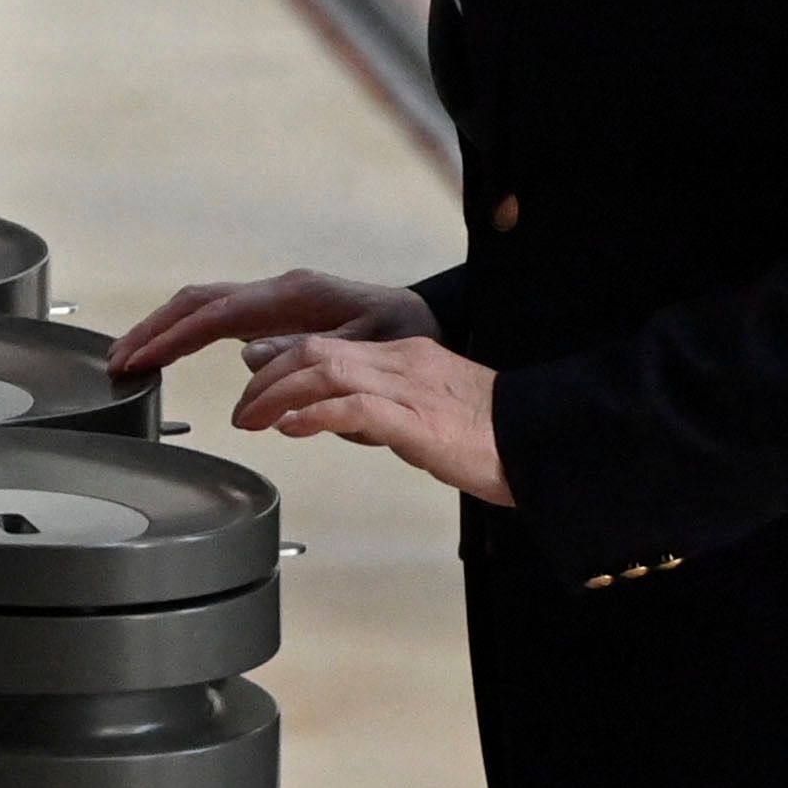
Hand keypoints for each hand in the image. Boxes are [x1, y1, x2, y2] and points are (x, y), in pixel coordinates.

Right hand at [106, 268, 434, 377]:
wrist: (428, 323)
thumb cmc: (405, 337)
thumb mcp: (367, 349)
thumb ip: (310, 354)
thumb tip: (248, 356)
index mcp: (296, 296)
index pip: (216, 315)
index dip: (172, 338)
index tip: (137, 361)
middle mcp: (278, 291)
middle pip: (197, 302)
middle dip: (153, 329)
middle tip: (115, 361)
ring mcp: (275, 300)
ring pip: (203, 307)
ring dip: (163, 329)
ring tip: (130, 359)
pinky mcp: (276, 314)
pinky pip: (219, 317)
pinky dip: (185, 332)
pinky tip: (168, 353)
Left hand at [228, 331, 511, 502]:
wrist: (545, 442)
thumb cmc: (493, 438)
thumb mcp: (427, 414)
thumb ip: (382, 409)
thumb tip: (335, 418)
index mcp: (404, 356)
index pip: (326, 345)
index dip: (280, 365)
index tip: (256, 392)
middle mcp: (401, 362)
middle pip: (313, 350)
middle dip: (266, 377)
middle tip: (241, 411)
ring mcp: (408, 388)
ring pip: (323, 371)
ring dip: (276, 395)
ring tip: (251, 420)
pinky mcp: (417, 421)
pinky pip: (352, 407)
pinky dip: (311, 414)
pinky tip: (289, 428)